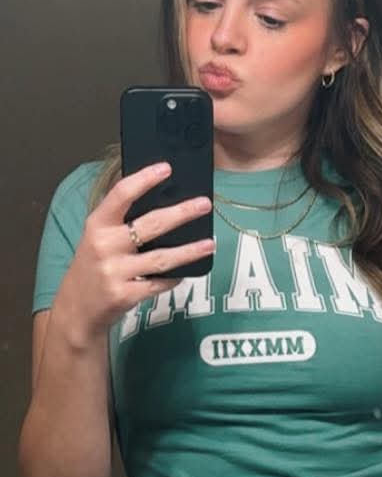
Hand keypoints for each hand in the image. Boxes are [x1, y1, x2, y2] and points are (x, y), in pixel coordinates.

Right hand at [56, 162, 214, 339]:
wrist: (77, 309)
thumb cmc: (93, 266)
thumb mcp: (98, 238)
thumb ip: (121, 222)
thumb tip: (164, 201)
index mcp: (97, 224)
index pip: (121, 194)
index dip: (144, 179)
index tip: (166, 168)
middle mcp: (104, 246)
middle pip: (150, 225)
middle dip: (181, 213)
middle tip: (205, 204)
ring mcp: (115, 272)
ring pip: (161, 258)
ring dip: (189, 250)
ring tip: (210, 243)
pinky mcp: (125, 295)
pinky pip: (159, 283)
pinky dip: (175, 277)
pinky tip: (188, 270)